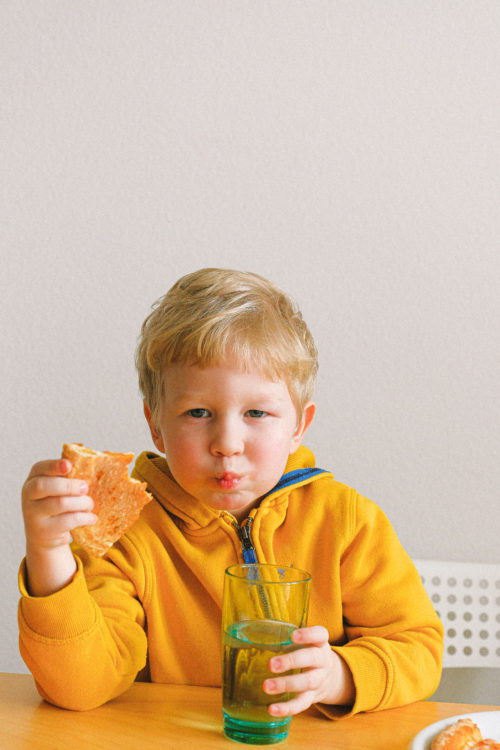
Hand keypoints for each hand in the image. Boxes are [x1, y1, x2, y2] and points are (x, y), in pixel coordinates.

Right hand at [21, 459, 96, 595]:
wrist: (45, 537)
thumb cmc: (56, 506)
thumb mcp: (56, 491)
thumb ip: (68, 479)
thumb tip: (96, 466)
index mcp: (33, 480)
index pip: (39, 468)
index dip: (54, 465)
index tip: (69, 465)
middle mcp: (28, 496)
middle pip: (45, 486)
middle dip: (69, 485)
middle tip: (85, 488)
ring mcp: (33, 514)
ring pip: (60, 503)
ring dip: (81, 502)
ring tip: (90, 504)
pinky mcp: (44, 531)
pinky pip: (67, 521)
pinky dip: (84, 518)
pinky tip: (92, 518)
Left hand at [263, 625, 354, 716]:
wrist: (331, 677)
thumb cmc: (309, 653)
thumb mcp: (306, 642)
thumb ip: (286, 636)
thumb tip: (252, 629)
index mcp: (319, 643)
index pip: (320, 634)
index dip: (308, 635)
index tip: (293, 636)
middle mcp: (322, 661)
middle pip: (311, 659)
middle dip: (291, 661)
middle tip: (271, 664)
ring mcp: (319, 680)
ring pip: (306, 682)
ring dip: (286, 684)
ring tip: (267, 686)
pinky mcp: (312, 697)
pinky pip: (302, 704)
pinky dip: (287, 708)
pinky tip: (272, 709)